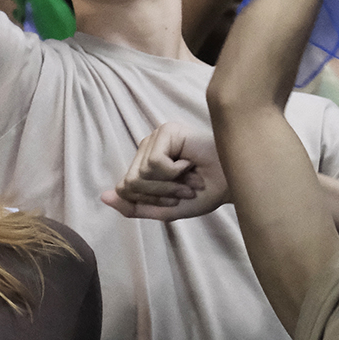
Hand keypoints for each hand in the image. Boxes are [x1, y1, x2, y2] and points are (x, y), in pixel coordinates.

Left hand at [100, 122, 226, 221]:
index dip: (150, 200)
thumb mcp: (165, 208)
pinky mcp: (166, 131)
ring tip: (189, 177)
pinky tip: (189, 163)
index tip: (176, 199)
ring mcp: (155, 137)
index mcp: (143, 164)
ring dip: (170, 184)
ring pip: (141, 174)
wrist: (235, 184)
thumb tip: (103, 197)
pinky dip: (174, 171)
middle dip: (159, 194)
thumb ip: (134, 206)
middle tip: (185, 188)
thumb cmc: (204, 192)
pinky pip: (154, 163)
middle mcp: (146, 148)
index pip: (124, 189)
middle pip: (129, 183)